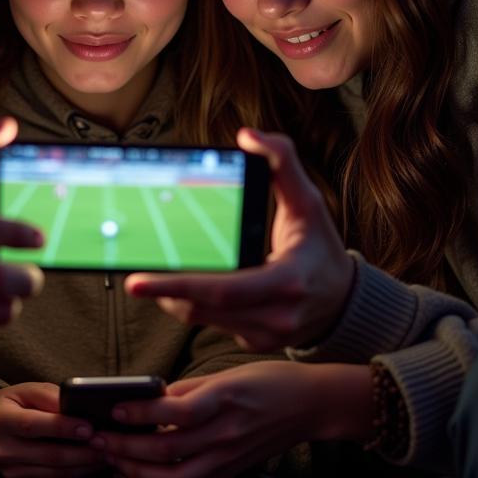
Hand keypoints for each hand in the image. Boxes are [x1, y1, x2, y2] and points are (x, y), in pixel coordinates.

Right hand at [0, 382, 105, 477]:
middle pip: (47, 454)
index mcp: (0, 419)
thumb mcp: (25, 390)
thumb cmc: (12, 403)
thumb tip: (76, 405)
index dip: (62, 427)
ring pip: (53, 470)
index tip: (89, 427)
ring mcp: (8, 468)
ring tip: (105, 453)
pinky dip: (75, 471)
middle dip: (81, 451)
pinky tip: (92, 463)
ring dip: (83, 464)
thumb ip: (49, 396)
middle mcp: (1, 448)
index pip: (33, 425)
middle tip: (106, 443)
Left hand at [93, 361, 371, 477]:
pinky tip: (132, 476)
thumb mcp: (228, 372)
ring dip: (135, 471)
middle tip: (96, 439)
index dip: (142, 412)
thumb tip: (148, 397)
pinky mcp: (230, 472)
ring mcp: (228, 457)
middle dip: (126, 447)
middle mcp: (226, 432)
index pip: (177, 411)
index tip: (113, 409)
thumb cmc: (267, 380)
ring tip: (108, 459)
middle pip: (167, 449)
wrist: (310, 405)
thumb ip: (189, 387)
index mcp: (225, 398)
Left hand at [125, 128, 353, 349]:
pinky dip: (193, 305)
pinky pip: (213, 325)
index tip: (140, 280)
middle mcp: (278, 314)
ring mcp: (266, 333)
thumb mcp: (309, 201)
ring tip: (156, 276)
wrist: (344, 299)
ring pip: (203, 319)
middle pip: (205, 308)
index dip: (179, 284)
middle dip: (165, 292)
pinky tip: (182, 287)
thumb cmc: (319, 244)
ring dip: (176, 298)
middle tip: (134, 280)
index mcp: (289, 280)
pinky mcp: (256, 341)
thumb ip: (282, 162)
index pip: (224, 288)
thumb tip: (248, 136)